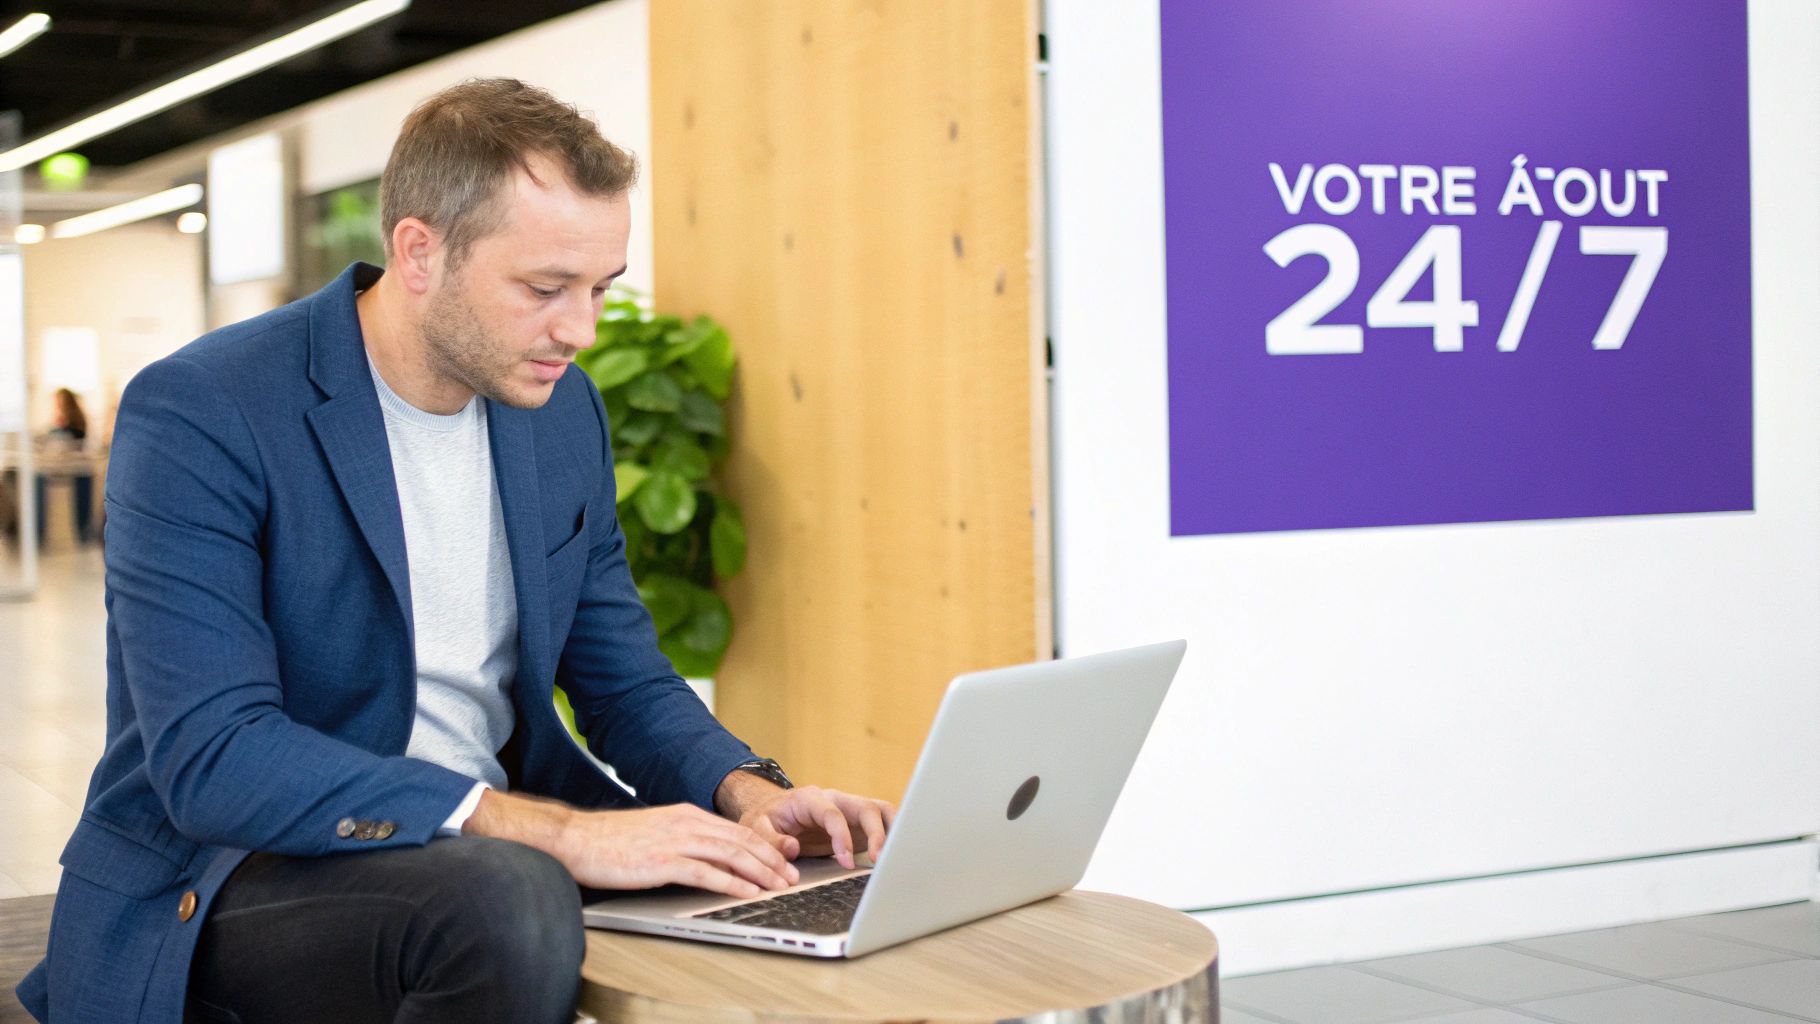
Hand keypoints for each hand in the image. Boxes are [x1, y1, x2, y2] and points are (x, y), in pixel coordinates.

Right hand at [464, 790, 798, 898]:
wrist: (576, 839)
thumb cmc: (611, 840)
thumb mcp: (656, 832)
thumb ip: (683, 840)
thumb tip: (708, 857)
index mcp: (686, 814)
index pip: (736, 831)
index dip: (764, 847)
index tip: (782, 861)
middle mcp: (686, 823)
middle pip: (741, 841)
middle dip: (771, 860)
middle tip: (791, 876)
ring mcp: (675, 840)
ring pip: (731, 855)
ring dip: (760, 872)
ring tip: (779, 886)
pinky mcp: (662, 861)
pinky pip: (706, 873)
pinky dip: (731, 883)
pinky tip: (747, 892)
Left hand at [738, 785, 896, 869]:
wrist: (772, 813)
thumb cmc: (766, 819)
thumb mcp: (756, 827)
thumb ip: (770, 839)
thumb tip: (792, 849)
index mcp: (810, 798)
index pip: (833, 814)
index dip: (842, 837)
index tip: (845, 861)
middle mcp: (835, 800)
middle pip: (865, 807)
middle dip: (877, 833)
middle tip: (878, 860)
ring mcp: (849, 810)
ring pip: (881, 811)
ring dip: (892, 832)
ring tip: (893, 859)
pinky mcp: (858, 823)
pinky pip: (883, 823)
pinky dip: (892, 836)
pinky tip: (893, 857)